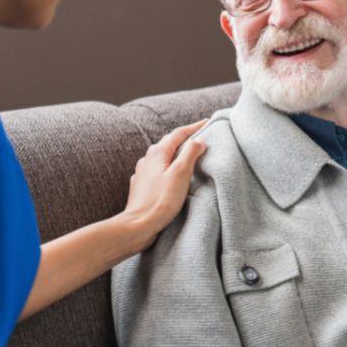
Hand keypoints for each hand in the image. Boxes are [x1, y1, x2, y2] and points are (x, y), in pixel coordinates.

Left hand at [123, 119, 208, 251]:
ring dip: (176, 153)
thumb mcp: (181, 174)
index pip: (179, 133)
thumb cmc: (161, 201)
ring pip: (163, 157)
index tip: (207, 122)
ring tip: (188, 154)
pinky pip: (158, 170)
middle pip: (169, 143)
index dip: (194, 127)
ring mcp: (143, 172)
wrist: (138, 225)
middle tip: (200, 135)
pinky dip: (168, 167)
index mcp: (157, 152)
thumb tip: (199, 140)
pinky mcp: (142, 186)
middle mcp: (147, 159)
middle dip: (185, 138)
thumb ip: (190, 154)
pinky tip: (171, 174)